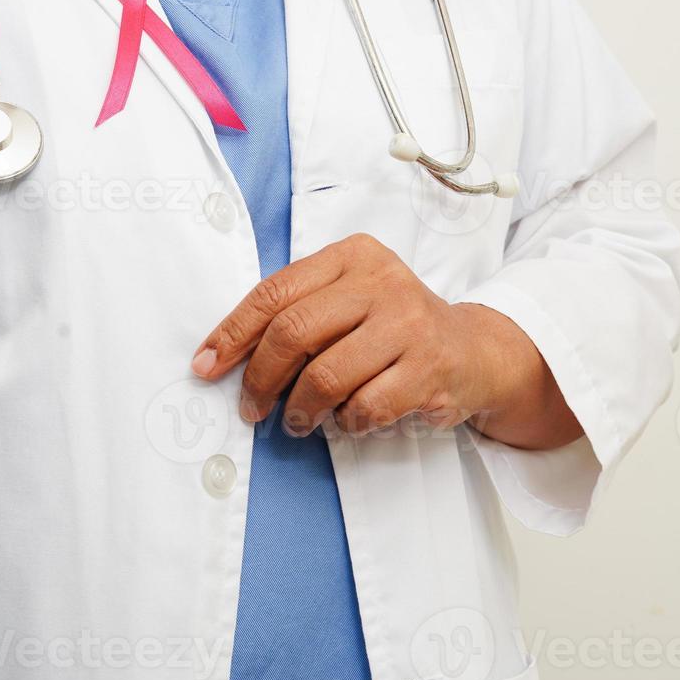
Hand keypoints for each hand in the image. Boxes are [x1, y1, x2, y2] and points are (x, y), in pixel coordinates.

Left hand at [190, 233, 581, 447]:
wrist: (473, 351)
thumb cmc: (391, 327)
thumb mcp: (349, 299)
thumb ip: (299, 312)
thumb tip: (223, 356)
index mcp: (353, 256)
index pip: (275, 293)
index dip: (232, 334)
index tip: (205, 366)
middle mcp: (383, 281)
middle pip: (293, 332)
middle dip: (260, 378)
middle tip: (251, 407)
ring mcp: (409, 324)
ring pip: (326, 376)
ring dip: (300, 409)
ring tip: (296, 422)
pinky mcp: (429, 367)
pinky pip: (364, 406)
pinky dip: (346, 423)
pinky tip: (348, 420)